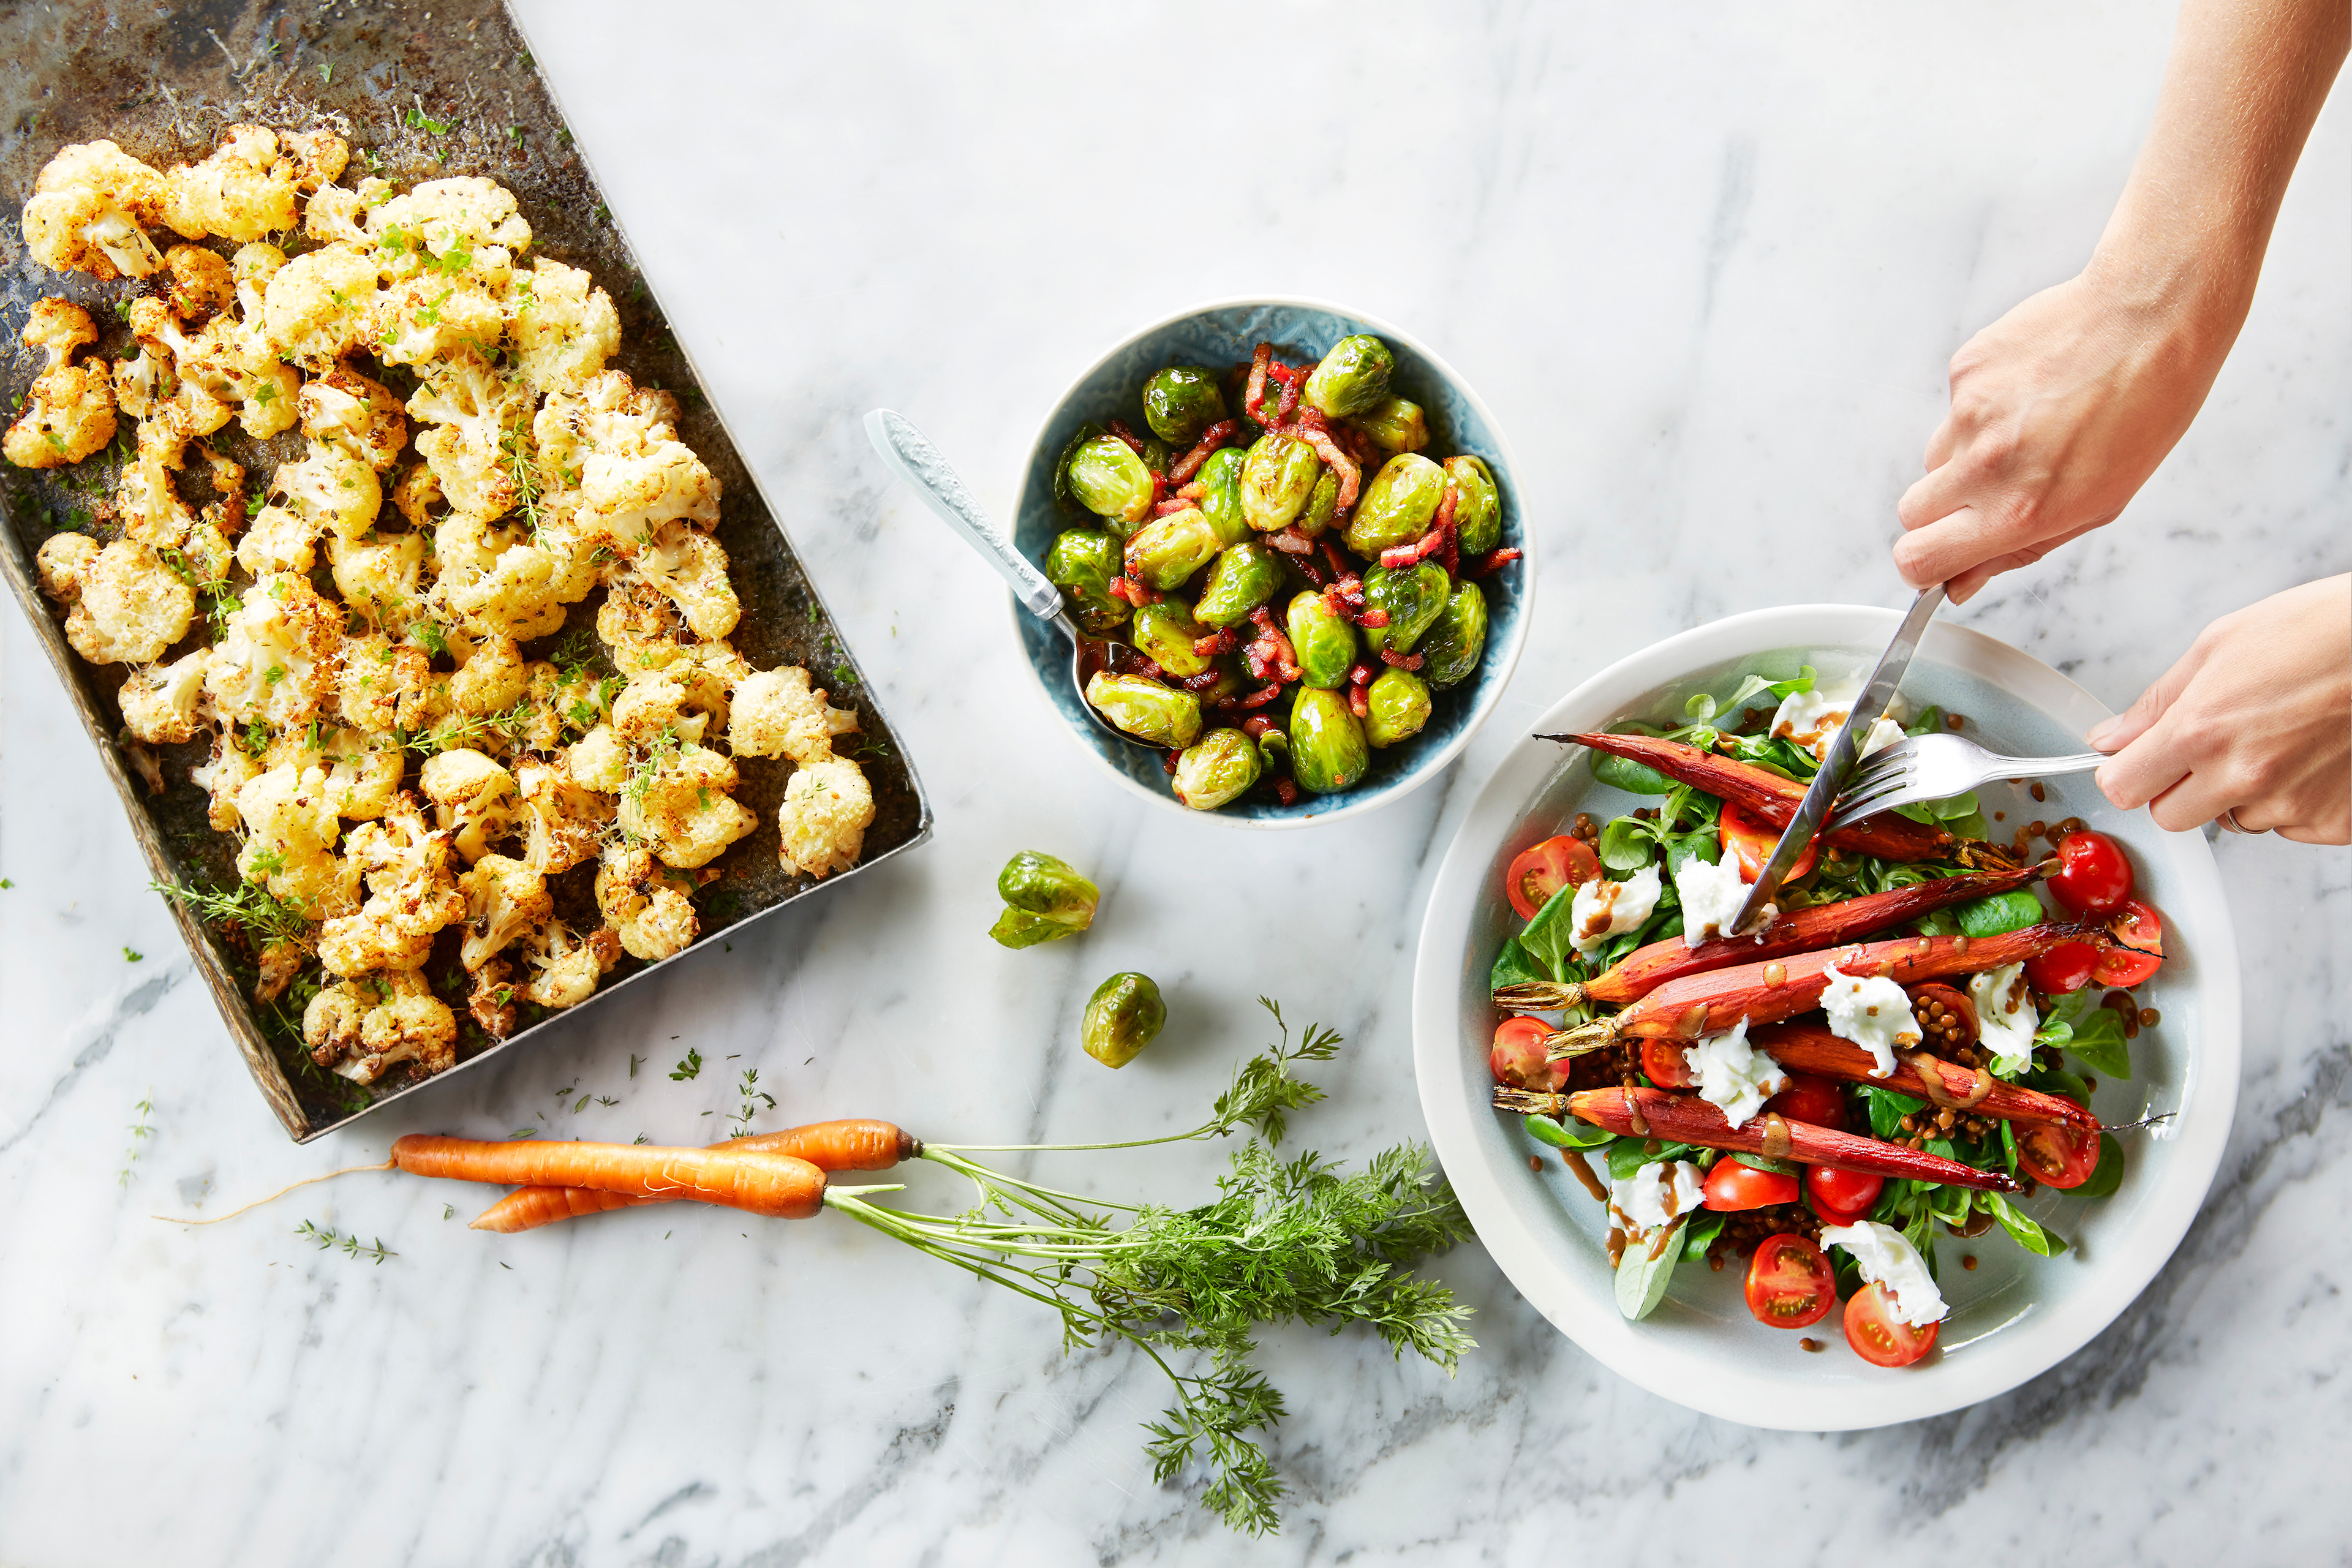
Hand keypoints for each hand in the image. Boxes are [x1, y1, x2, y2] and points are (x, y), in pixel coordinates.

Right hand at [1892, 268, 2242, 602]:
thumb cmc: (2145, 409)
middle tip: (1988, 493)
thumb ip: (2020, 549)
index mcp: (2020, 510)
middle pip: (1911, 513)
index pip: (1919, 558)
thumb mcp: (2099, 506)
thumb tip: (1965, 581)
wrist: (2152, 317)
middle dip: (1941, 513)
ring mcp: (1969, 413)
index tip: (1936, 560)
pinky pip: (1954, 409)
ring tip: (2027, 431)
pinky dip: (1982, 409)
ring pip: (1934, 458)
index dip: (1921, 565)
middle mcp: (1985, 465)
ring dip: (1966, 457)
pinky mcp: (1964, 370)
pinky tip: (2030, 393)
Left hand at [2088, 576, 2350, 843]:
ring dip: (2241, 791)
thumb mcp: (2221, 645)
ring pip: (2233, 820)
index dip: (2125, 772)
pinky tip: (2316, 754)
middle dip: (2178, 786)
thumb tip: (2110, 738)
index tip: (2137, 759)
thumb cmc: (2322, 631)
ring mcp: (2293, 804)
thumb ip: (2157, 703)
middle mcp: (2243, 777)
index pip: (2122, 789)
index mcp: (2201, 731)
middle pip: (2170, 816)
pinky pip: (2290, 824)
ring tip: (2281, 737)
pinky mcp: (2336, 822)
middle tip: (2214, 744)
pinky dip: (2295, 798)